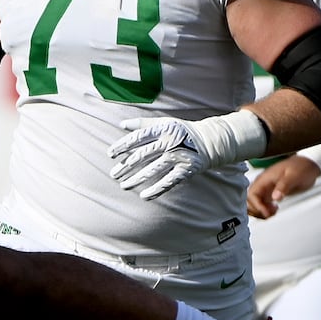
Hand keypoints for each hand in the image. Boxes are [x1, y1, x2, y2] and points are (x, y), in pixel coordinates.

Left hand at [109, 111, 266, 200]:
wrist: (210, 141)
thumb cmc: (180, 132)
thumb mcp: (164, 123)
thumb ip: (142, 124)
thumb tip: (121, 123)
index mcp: (163, 129)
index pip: (138, 137)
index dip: (122, 146)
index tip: (110, 154)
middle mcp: (170, 142)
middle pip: (142, 155)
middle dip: (125, 166)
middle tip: (113, 175)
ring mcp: (179, 156)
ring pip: (153, 170)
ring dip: (136, 180)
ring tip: (124, 185)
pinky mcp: (187, 169)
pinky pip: (168, 182)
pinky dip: (156, 190)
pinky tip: (143, 196)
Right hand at [246, 156, 320, 219]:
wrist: (308, 165)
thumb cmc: (301, 167)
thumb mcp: (294, 176)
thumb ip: (284, 186)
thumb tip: (275, 197)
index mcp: (264, 178)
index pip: (252, 194)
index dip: (257, 205)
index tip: (266, 212)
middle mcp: (262, 184)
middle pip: (250, 201)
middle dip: (257, 210)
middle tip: (269, 214)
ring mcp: (266, 189)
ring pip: (254, 204)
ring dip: (260, 212)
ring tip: (272, 213)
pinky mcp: (270, 193)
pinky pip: (261, 204)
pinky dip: (265, 210)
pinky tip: (274, 211)